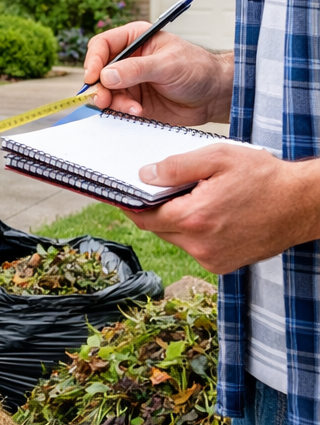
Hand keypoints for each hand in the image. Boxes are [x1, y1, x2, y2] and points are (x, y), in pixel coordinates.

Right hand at [83, 22, 233, 124]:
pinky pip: (116, 107)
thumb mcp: (168, 65)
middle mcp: (128, 60)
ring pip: (105, 92)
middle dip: (99, 87)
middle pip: (98, 72)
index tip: (93, 77)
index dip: (93, 60)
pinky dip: (122, 112)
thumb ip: (136, 70)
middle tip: (104, 99)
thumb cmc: (198, 69)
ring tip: (132, 108)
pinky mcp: (133, 100)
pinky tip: (139, 112)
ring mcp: (129, 82)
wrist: (213, 96)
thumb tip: (107, 75)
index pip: (102, 45)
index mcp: (134, 40)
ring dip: (113, 103)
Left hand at [123, 144, 319, 273]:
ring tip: (200, 201)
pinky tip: (213, 217)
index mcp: (194, 218)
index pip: (143, 217)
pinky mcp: (221, 265)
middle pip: (158, 229)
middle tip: (168, 191)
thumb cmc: (266, 178)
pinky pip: (194, 248)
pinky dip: (195, 234)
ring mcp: (211, 259)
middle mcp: (199, 245)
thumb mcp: (218, 158)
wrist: (303, 204)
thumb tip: (144, 175)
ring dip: (178, 222)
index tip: (122, 197)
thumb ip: (176, 167)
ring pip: (176, 239)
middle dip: (158, 210)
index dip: (130, 205)